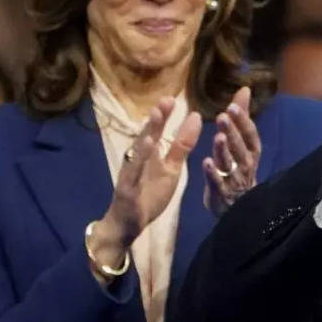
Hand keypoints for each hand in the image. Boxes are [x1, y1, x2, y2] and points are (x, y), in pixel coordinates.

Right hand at [91, 98, 201, 266]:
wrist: (128, 224)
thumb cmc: (149, 193)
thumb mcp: (171, 169)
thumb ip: (181, 146)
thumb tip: (195, 118)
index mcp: (150, 155)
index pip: (157, 131)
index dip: (164, 116)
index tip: (173, 98)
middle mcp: (138, 159)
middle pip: (146, 136)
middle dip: (156, 119)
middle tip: (166, 100)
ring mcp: (131, 173)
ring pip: (138, 151)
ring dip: (146, 133)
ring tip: (155, 116)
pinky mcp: (127, 189)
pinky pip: (133, 173)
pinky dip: (139, 160)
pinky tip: (146, 147)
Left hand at [203, 85, 261, 216]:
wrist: (239, 205)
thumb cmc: (239, 168)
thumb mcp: (242, 141)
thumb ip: (241, 117)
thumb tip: (244, 89)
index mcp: (251, 151)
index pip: (250, 134)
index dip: (242, 121)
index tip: (232, 106)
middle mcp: (245, 164)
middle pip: (240, 147)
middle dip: (233, 132)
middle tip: (223, 116)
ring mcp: (234, 179)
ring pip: (230, 163)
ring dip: (224, 150)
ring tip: (218, 137)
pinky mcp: (222, 192)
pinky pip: (218, 182)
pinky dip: (213, 173)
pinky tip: (206, 162)